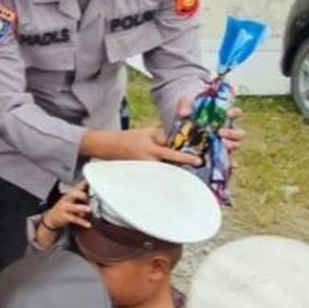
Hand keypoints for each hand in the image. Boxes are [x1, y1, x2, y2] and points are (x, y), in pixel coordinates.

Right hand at [36, 180, 91, 239]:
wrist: (52, 217)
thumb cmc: (66, 208)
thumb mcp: (72, 200)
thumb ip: (83, 199)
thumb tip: (95, 198)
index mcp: (70, 194)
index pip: (78, 186)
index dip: (84, 182)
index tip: (90, 179)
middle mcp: (67, 199)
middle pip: (72, 194)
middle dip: (80, 194)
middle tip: (88, 197)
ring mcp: (64, 208)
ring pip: (72, 207)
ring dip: (81, 208)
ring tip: (89, 209)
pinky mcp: (64, 217)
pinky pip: (74, 219)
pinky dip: (82, 222)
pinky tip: (88, 224)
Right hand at [80, 127, 202, 166]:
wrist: (110, 146)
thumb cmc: (130, 137)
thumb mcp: (147, 132)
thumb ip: (163, 137)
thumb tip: (175, 144)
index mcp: (151, 150)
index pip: (172, 154)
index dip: (186, 158)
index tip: (198, 160)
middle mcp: (149, 162)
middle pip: (171, 166)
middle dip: (180, 164)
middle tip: (190, 162)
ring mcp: (146, 170)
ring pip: (165, 171)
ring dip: (170, 167)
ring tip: (169, 164)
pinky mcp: (143, 175)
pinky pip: (157, 174)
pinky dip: (162, 171)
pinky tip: (159, 168)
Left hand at [178, 98, 245, 164]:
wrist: (180, 131)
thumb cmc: (188, 116)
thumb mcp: (186, 108)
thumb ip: (185, 107)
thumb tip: (183, 113)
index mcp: (223, 117)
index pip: (235, 113)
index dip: (235, 112)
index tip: (228, 113)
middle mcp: (227, 131)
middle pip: (239, 133)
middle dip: (232, 133)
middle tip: (220, 132)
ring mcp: (224, 143)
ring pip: (236, 145)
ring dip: (231, 145)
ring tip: (222, 144)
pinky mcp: (218, 155)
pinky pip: (228, 161)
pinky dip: (231, 163)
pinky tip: (231, 165)